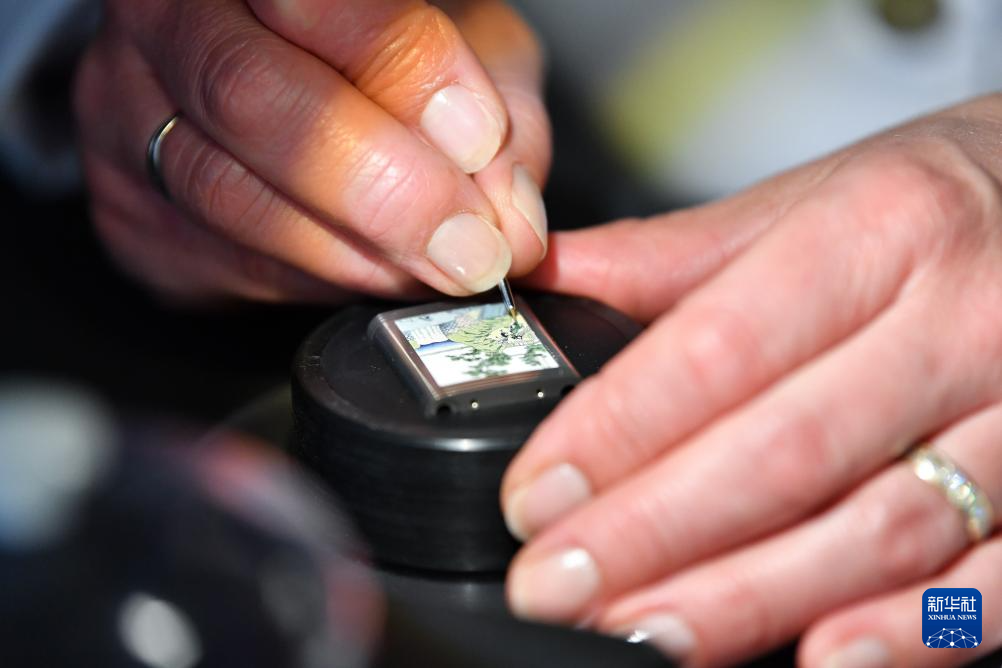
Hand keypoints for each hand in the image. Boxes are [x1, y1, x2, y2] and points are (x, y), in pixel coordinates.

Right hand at [74, 0, 548, 300]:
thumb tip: (511, 220)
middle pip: (250, 98)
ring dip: (354, 252)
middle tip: (468, 246)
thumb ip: (497, 114)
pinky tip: (372, 274)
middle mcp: (169, 25)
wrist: (268, 88)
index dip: (405, 71)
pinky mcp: (132, 210)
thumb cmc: (371, 56)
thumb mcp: (459, 47)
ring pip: (230, 197)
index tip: (480, 139)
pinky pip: (220, 263)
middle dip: (381, 188)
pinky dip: (316, 282)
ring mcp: (131, 118)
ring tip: (434, 267)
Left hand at [503, 94, 1001, 666]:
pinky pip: (996, 575)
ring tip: (646, 632)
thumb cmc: (940, 201)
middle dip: (655, 534)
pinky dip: (912, 628)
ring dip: (752, 596)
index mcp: (878, 229)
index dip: (615, 434)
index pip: (719, 348)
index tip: (536, 496)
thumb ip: (672, 253)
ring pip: (880, 526)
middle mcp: (961, 317)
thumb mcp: (810, 197)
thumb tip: (548, 278)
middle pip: (785, 452)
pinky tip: (822, 659)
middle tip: (556, 585)